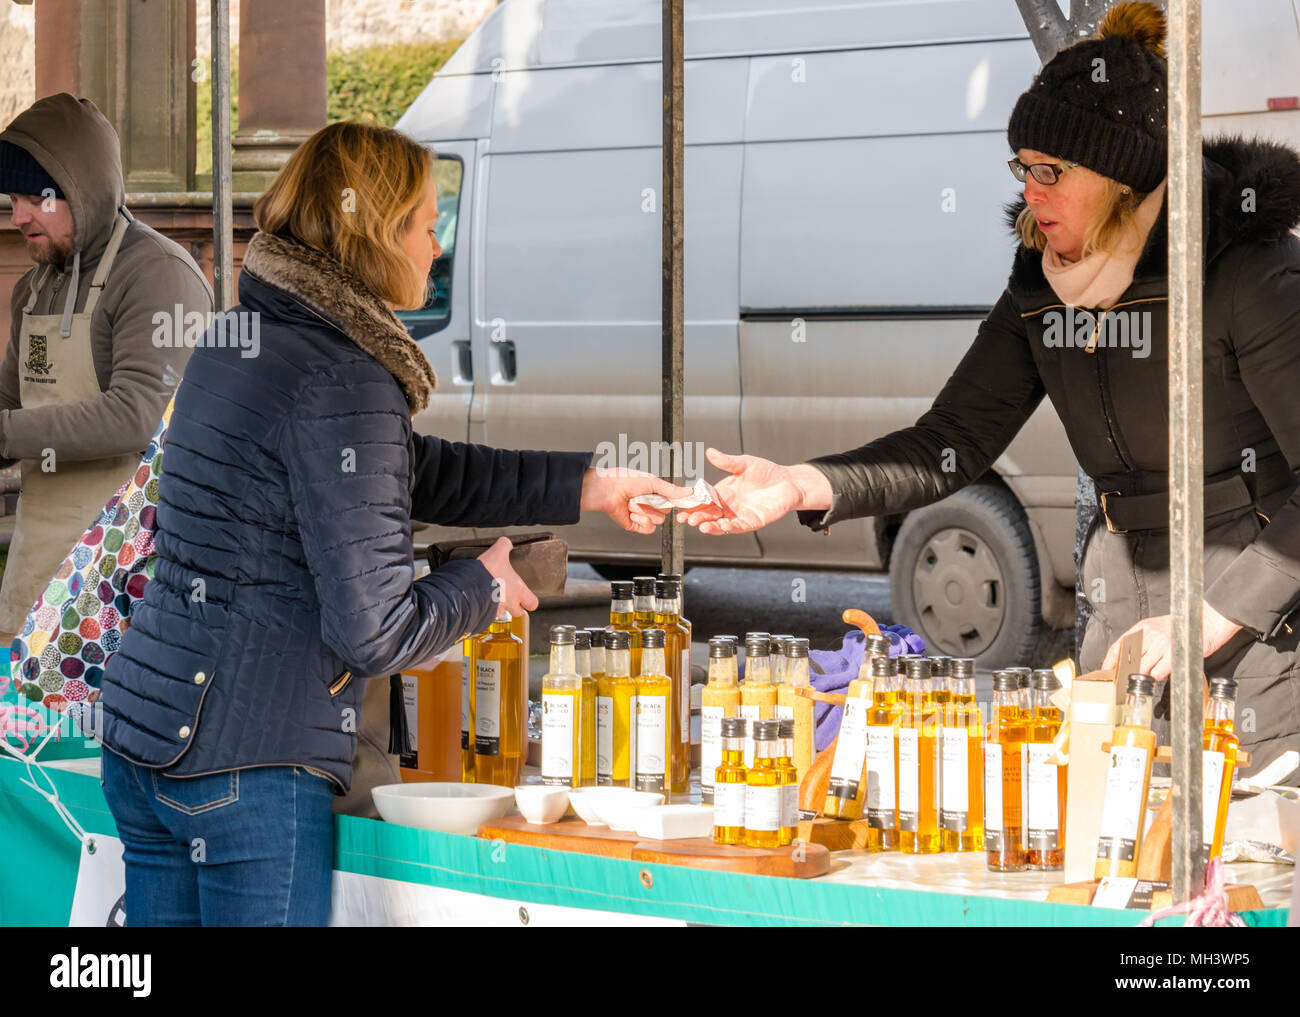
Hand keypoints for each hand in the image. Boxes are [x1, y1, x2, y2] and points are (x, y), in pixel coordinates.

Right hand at [476, 536, 538, 617]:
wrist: (469, 585)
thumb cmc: (487, 572)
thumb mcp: (498, 552)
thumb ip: (504, 546)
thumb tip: (506, 542)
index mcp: (518, 590)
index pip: (533, 603)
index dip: (529, 600)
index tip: (526, 597)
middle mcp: (509, 603)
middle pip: (518, 612)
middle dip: (515, 607)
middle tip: (509, 598)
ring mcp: (496, 610)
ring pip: (501, 614)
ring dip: (498, 607)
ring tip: (491, 597)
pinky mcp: (483, 613)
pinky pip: (487, 615)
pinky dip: (484, 609)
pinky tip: (480, 600)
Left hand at [580, 467, 692, 534]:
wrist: (606, 490)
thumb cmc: (624, 480)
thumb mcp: (652, 482)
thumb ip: (671, 490)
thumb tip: (689, 491)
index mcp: (655, 492)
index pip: (672, 500)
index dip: (676, 502)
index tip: (682, 502)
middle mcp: (649, 503)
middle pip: (665, 511)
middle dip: (655, 505)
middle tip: (644, 497)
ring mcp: (642, 514)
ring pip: (658, 520)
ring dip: (645, 512)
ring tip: (633, 503)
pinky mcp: (635, 525)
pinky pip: (648, 529)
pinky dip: (642, 521)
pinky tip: (632, 513)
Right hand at [677, 448, 831, 534]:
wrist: (788, 482)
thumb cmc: (767, 472)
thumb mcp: (745, 463)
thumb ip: (727, 461)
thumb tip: (711, 452)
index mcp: (722, 492)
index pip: (703, 499)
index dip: (691, 503)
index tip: (680, 505)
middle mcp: (728, 505)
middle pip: (708, 514)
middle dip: (696, 517)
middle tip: (686, 518)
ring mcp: (738, 515)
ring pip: (719, 524)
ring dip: (709, 526)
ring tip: (701, 526)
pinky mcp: (751, 522)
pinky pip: (737, 527)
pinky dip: (729, 528)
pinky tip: (723, 526)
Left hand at [1101, 602, 1243, 679]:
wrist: (1206, 623)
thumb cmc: (1182, 627)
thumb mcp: (1156, 628)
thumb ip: (1142, 641)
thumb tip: (1128, 659)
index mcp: (1142, 627)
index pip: (1118, 646)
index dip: (1109, 662)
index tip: (1106, 672)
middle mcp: (1148, 634)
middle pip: (1128, 660)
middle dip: (1126, 672)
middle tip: (1126, 680)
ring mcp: (1160, 644)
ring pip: (1142, 668)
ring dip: (1144, 675)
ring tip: (1152, 671)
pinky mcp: (1172, 654)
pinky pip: (1157, 673)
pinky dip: (1157, 676)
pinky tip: (1162, 671)